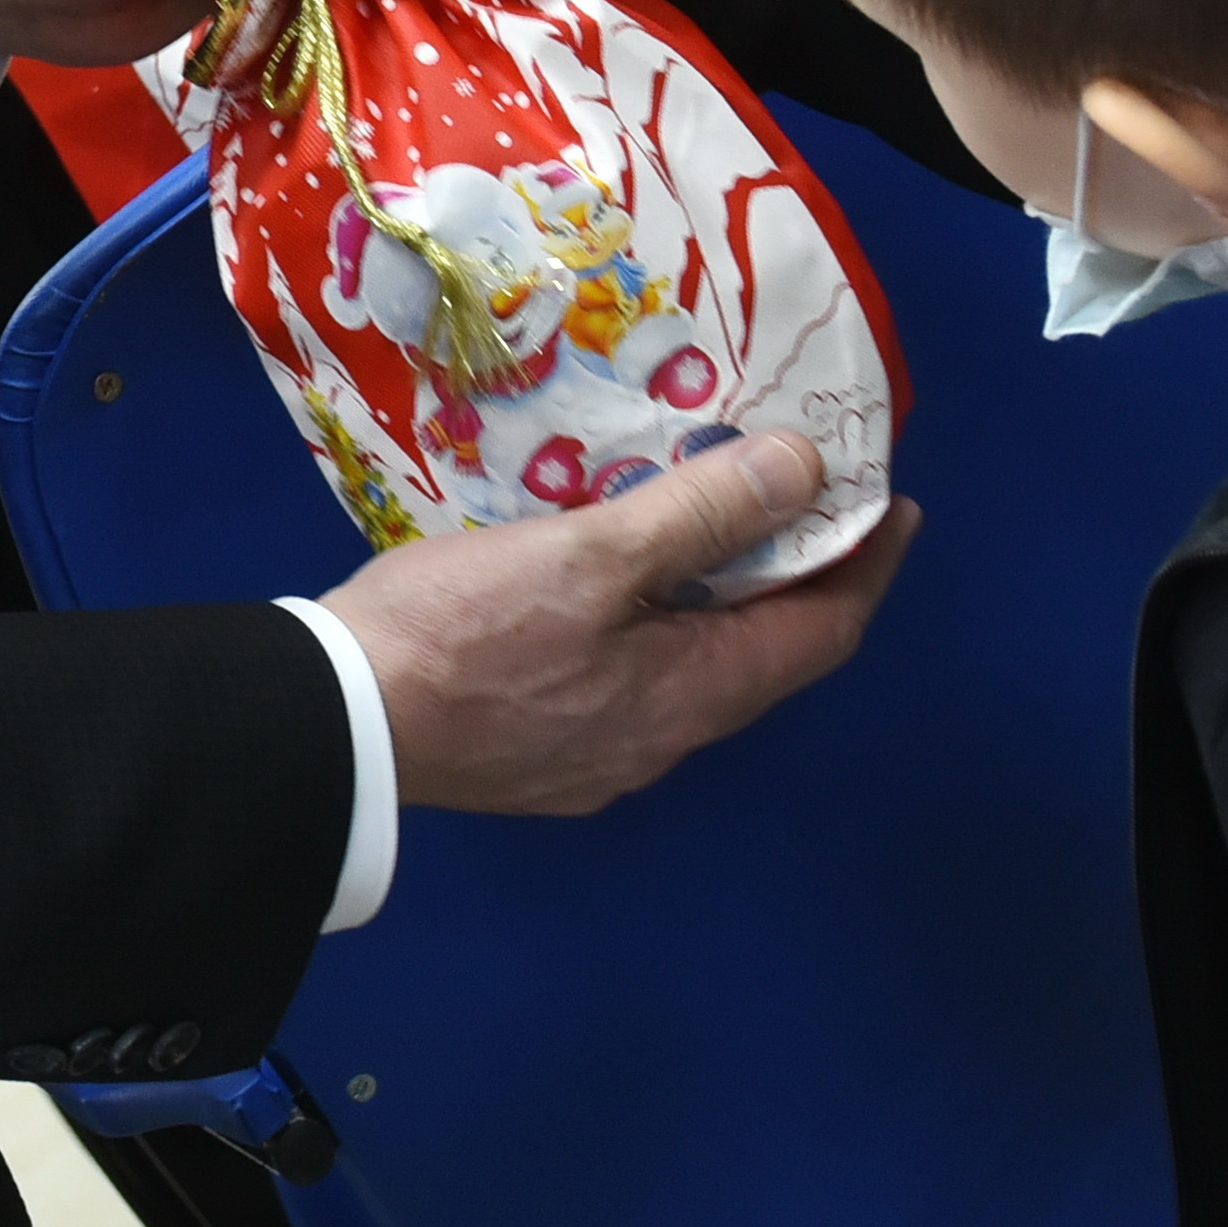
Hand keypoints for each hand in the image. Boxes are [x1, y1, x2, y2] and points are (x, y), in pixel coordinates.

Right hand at [323, 432, 917, 811]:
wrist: (335, 725)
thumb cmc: (464, 631)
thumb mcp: (590, 554)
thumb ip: (700, 514)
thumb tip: (807, 469)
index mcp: (690, 695)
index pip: (821, 633)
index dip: (865, 565)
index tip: (892, 503)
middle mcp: (661, 741)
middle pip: (762, 655)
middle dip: (797, 577)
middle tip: (802, 497)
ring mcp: (596, 757)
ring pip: (693, 670)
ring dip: (722, 601)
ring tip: (713, 526)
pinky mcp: (540, 754)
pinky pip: (633, 682)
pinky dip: (658, 624)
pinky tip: (615, 588)